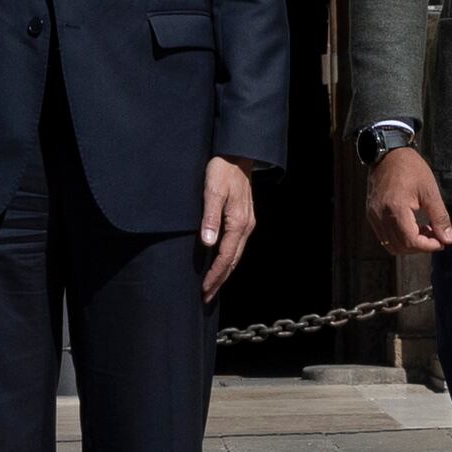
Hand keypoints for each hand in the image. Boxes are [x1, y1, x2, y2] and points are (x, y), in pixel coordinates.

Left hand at [197, 155, 257, 298]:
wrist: (237, 154)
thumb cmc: (222, 170)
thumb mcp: (213, 191)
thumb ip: (210, 217)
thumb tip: (207, 243)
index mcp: (238, 223)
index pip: (225, 256)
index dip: (214, 274)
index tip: (204, 289)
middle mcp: (246, 227)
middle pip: (233, 260)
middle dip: (220, 280)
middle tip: (207, 297)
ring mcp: (247, 223)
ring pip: (236, 254)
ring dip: (224, 272)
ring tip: (212, 286)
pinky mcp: (244, 218)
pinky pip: (236, 245)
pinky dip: (228, 259)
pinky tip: (221, 263)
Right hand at [364, 143, 451, 256]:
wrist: (388, 153)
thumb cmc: (411, 169)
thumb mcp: (430, 191)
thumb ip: (439, 217)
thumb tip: (448, 240)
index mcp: (396, 208)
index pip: (411, 241)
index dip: (428, 246)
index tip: (442, 242)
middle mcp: (380, 215)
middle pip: (400, 247)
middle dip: (420, 247)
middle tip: (436, 236)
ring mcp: (373, 215)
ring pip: (390, 245)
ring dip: (409, 245)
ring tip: (424, 231)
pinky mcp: (371, 214)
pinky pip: (384, 236)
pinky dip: (399, 238)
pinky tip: (412, 226)